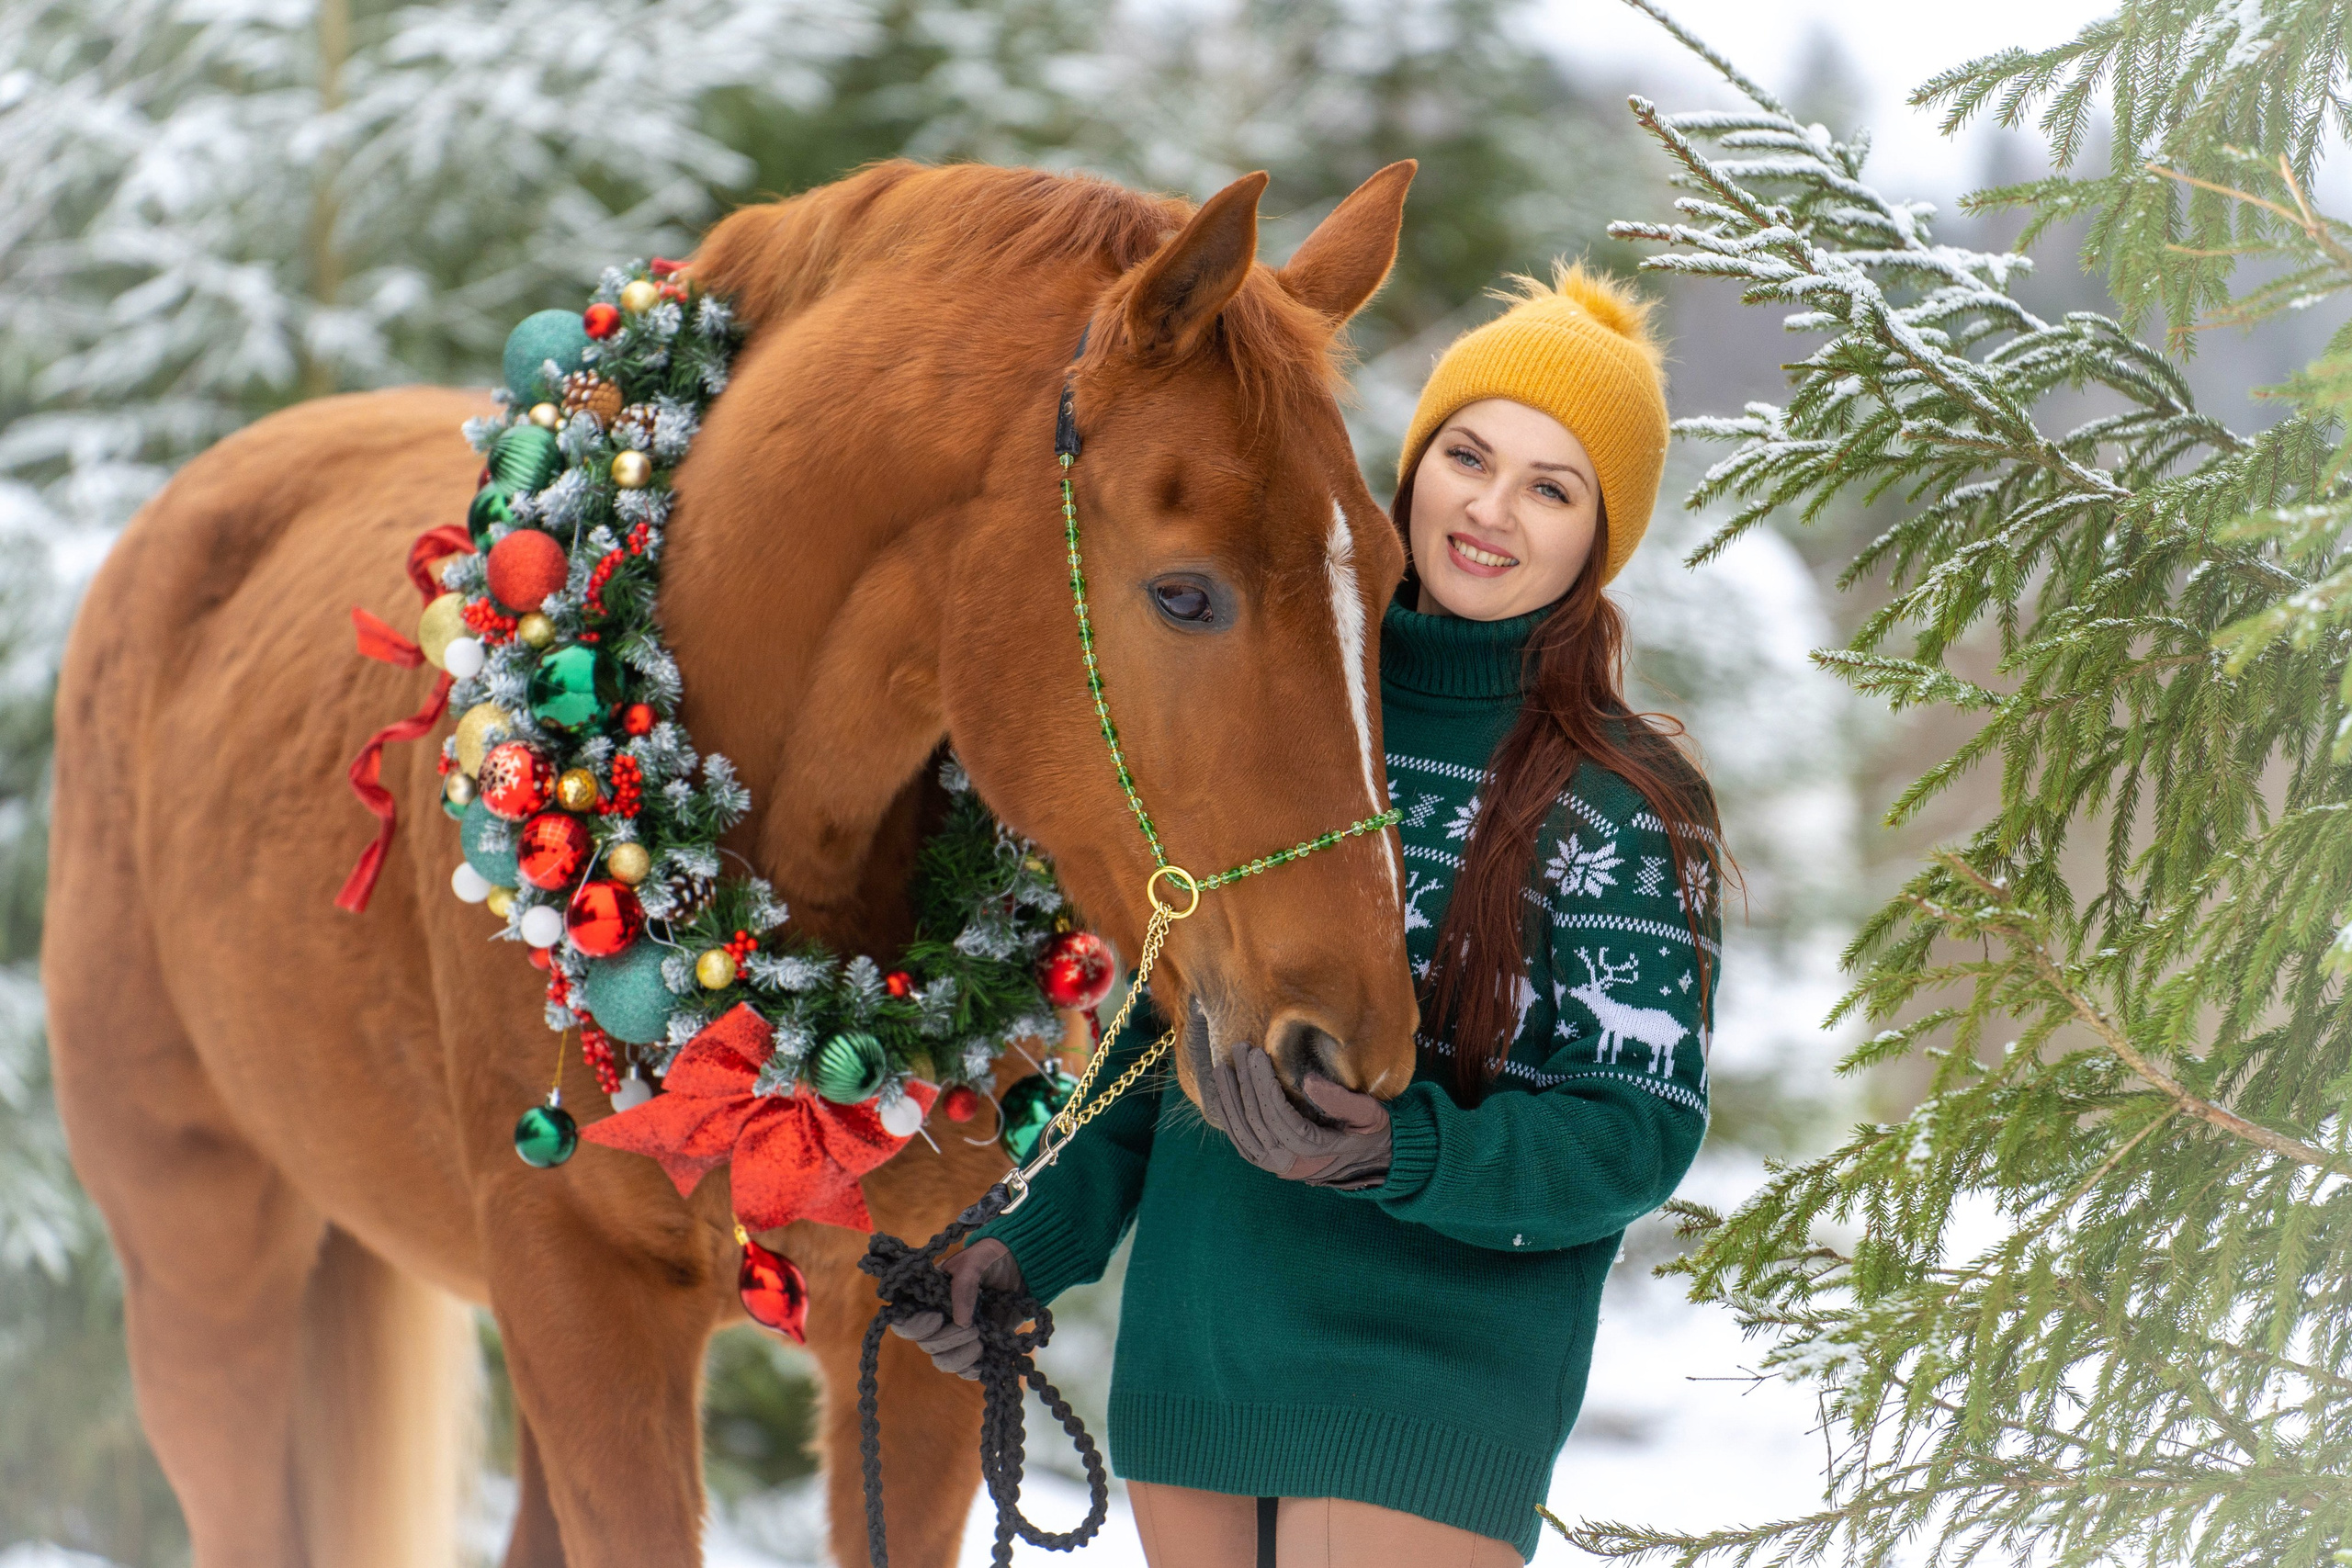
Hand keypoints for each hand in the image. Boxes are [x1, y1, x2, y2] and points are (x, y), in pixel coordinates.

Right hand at [888, 1237, 1022, 1378]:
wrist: (1021, 1268)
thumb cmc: (991, 1259)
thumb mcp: (976, 1261)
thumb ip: (963, 1286)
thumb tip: (960, 1322)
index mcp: (929, 1297)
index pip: (906, 1320)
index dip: (916, 1326)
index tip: (938, 1318)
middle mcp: (939, 1319)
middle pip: (927, 1344)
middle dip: (948, 1340)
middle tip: (972, 1327)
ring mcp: (958, 1335)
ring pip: (943, 1360)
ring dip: (960, 1356)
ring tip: (981, 1341)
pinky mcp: (977, 1346)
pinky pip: (965, 1369)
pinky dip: (972, 1369)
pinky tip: (983, 1359)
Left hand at [1207, 1043, 1390, 1188]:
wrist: (1369, 1159)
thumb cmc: (1369, 1131)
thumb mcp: (1368, 1114)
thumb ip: (1342, 1101)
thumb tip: (1308, 1081)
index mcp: (1316, 1152)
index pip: (1281, 1119)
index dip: (1265, 1087)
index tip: (1258, 1055)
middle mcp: (1291, 1164)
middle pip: (1258, 1122)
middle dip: (1245, 1083)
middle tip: (1240, 1049)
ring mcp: (1276, 1166)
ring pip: (1243, 1133)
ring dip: (1230, 1098)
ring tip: (1223, 1067)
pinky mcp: (1266, 1162)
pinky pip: (1240, 1141)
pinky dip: (1228, 1117)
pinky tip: (1221, 1093)